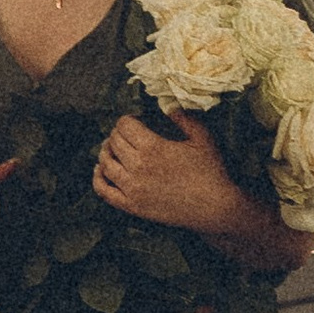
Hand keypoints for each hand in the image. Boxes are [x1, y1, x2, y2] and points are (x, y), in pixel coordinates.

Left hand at [94, 109, 239, 235]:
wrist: (215, 208)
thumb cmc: (211, 171)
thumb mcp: (202, 138)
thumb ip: (183, 118)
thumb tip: (167, 105)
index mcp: (153, 147)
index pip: (124, 125)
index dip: (128, 119)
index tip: (136, 121)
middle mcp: (138, 167)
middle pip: (114, 142)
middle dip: (118, 133)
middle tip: (127, 133)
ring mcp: (132, 189)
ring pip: (105, 164)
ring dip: (106, 151)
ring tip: (112, 147)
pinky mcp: (132, 207)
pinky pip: (104, 191)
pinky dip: (98, 178)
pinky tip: (100, 169)